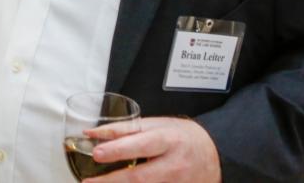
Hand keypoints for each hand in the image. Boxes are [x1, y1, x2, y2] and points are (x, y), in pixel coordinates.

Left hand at [83, 116, 220, 182]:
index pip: (140, 144)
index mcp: (168, 140)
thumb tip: (93, 133)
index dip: (117, 149)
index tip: (96, 152)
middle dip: (112, 180)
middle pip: (140, 177)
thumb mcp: (157, 125)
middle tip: (88, 182)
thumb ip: (126, 129)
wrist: (215, 155)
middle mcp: (174, 165)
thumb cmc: (181, 137)